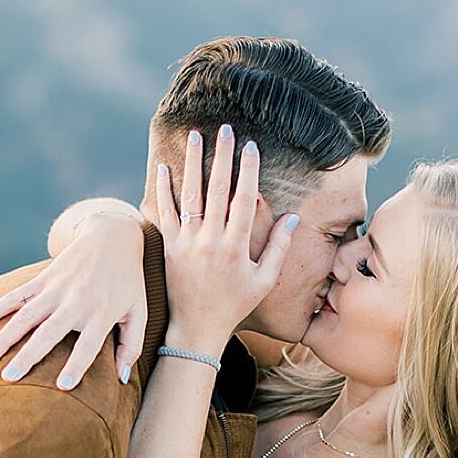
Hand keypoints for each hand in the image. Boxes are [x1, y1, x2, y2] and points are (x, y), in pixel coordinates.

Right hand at [0, 213, 146, 387]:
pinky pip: (14, 296)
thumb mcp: (139, 312)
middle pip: (48, 333)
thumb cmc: (128, 282)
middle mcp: (76, 302)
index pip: (88, 346)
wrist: (112, 237)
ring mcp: (56, 289)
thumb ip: (132, 346)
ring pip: (25, 316)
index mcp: (102, 313)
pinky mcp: (42, 279)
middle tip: (8, 378)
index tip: (62, 386)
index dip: (76, 366)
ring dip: (4, 337)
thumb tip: (121, 379)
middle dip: (28, 356)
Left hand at [157, 128, 297, 352]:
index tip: (251, 146)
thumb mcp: (264, 280)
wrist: (197, 328)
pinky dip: (164, 189)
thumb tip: (294, 217)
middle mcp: (210, 240)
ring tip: (194, 135)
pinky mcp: (169, 247)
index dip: (248, 170)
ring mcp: (187, 242)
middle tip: (225, 129)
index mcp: (236, 246)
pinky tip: (164, 166)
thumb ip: (279, 248)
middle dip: (222, 155)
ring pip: (190, 194)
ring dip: (193, 162)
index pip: (243, 198)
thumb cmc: (235, 305)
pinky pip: (165, 212)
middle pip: (217, 189)